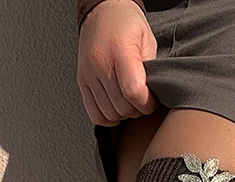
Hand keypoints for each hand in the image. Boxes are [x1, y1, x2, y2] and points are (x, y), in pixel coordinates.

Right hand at [77, 0, 158, 124]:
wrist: (103, 11)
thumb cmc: (127, 24)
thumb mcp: (147, 40)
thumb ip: (150, 70)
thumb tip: (152, 96)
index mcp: (119, 50)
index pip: (133, 92)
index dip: (147, 104)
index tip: (152, 100)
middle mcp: (100, 63)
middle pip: (123, 107)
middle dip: (138, 109)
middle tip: (143, 100)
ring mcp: (89, 74)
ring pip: (110, 114)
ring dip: (124, 114)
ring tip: (130, 102)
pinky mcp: (82, 81)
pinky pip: (95, 114)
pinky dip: (108, 118)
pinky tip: (116, 108)